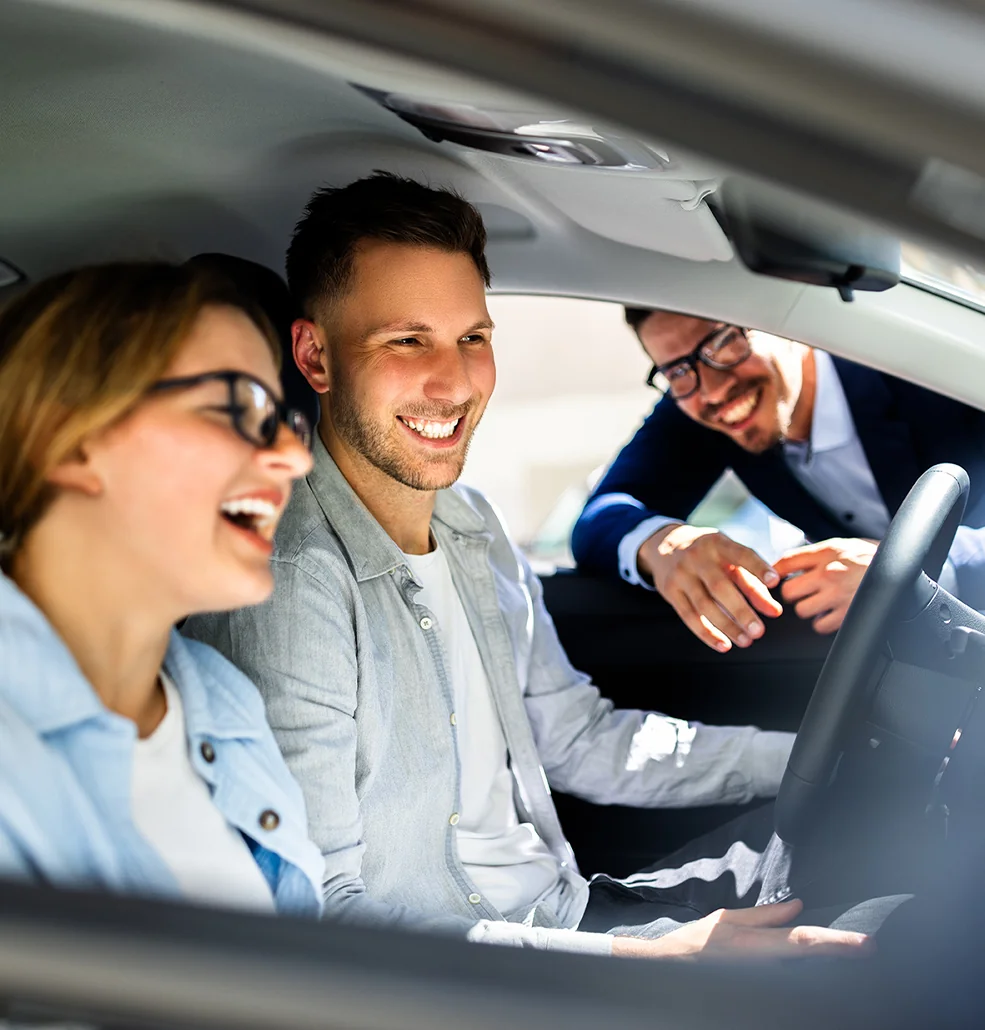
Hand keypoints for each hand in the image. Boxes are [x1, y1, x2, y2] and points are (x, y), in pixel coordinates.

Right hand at [611, 899, 872, 960]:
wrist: (669, 973)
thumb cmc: (694, 945)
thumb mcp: (725, 920)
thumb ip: (764, 916)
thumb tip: (796, 907)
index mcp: (757, 947)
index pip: (805, 942)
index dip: (838, 944)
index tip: (867, 944)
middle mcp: (767, 970)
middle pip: (813, 963)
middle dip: (839, 954)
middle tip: (865, 946)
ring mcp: (766, 986)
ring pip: (805, 975)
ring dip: (823, 963)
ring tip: (845, 951)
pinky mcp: (763, 993)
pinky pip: (792, 982)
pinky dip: (805, 971)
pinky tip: (816, 965)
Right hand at [638, 524, 782, 651]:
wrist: (664, 544)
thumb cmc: (708, 554)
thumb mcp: (729, 557)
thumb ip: (752, 581)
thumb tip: (773, 610)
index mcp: (718, 543)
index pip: (741, 554)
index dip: (758, 567)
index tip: (775, 582)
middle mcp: (697, 557)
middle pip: (720, 587)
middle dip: (741, 611)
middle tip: (759, 631)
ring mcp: (681, 574)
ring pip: (704, 605)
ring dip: (726, 626)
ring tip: (746, 641)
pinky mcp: (670, 590)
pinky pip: (689, 616)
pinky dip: (707, 633)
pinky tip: (723, 645)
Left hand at [774, 538, 877, 633]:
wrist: (903, 569)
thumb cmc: (873, 557)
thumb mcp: (844, 545)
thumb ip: (817, 554)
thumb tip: (788, 563)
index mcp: (827, 552)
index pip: (786, 561)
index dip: (773, 572)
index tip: (772, 579)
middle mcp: (830, 573)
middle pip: (788, 591)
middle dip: (793, 594)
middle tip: (801, 593)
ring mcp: (838, 594)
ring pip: (802, 610)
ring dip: (808, 610)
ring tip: (819, 604)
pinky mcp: (848, 614)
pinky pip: (820, 626)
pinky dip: (823, 623)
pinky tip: (830, 614)